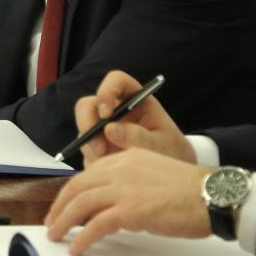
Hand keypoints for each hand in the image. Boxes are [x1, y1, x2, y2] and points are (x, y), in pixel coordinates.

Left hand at [44, 149, 213, 254]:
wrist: (211, 195)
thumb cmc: (190, 190)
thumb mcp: (153, 175)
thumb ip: (130, 183)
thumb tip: (110, 206)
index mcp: (126, 158)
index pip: (88, 174)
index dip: (71, 192)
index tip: (63, 206)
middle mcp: (120, 169)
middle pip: (78, 187)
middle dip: (60, 207)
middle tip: (52, 223)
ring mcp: (124, 189)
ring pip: (81, 204)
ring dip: (64, 222)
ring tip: (56, 237)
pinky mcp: (130, 210)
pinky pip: (96, 225)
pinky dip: (83, 238)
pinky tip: (77, 248)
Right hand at [72, 70, 194, 164]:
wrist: (171, 174)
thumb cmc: (172, 152)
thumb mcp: (162, 145)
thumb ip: (139, 137)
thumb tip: (110, 129)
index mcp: (136, 99)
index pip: (116, 81)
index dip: (106, 91)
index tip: (106, 114)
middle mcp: (116, 110)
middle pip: (88, 105)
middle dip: (88, 125)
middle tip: (100, 150)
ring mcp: (103, 128)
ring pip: (84, 131)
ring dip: (91, 150)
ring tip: (114, 167)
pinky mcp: (97, 147)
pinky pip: (86, 152)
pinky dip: (94, 164)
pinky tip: (112, 173)